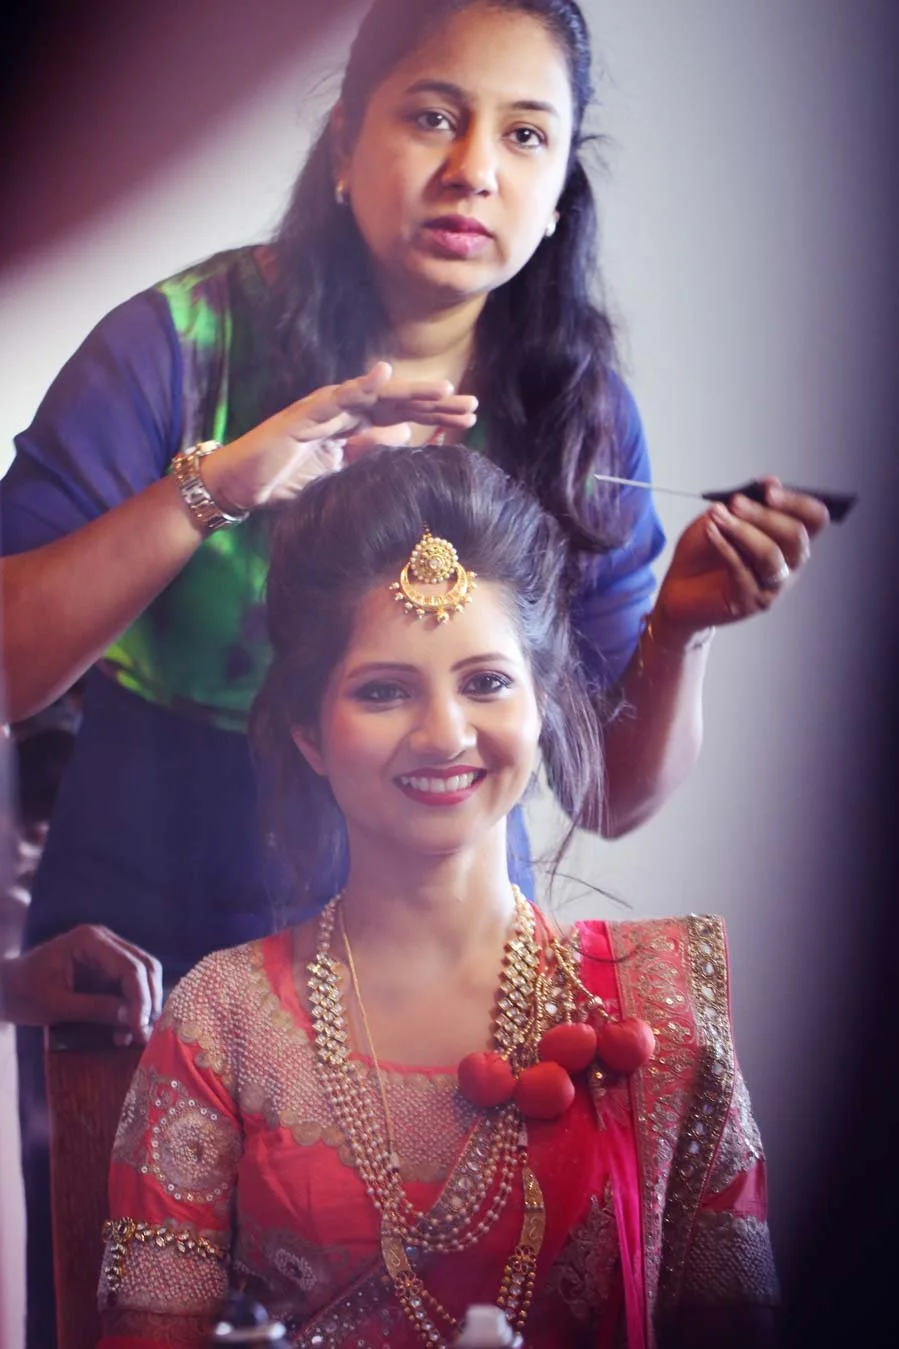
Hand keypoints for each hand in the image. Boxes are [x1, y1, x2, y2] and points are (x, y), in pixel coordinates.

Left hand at [0, 925, 162, 1043]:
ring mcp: (106, 953)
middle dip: (149, 1001)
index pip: (131, 967)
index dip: (141, 999)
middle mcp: (105, 941)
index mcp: (90, 941)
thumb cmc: (21, 994)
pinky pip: (129, 985)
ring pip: (143, 975)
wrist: (2, 989)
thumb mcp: (55, 1006)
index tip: (140, 1031)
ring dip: (144, 1005)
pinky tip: (123, 1030)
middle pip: (145, 966)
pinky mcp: (105, 968)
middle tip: (144, 1034)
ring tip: (132, 1035)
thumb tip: (133, 1019)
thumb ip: (95, 1009)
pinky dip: (133, 1007)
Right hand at [203, 362, 477, 510]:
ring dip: (411, 392)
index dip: (436, 418)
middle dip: (436, 405)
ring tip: (445, 389)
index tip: (470, 421)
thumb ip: (370, 458)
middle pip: (398, 404)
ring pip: (375, 396)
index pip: (403, 419)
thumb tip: (405, 440)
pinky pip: (335, 398)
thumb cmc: (284, 484)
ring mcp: (324, 410)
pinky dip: (359, 385)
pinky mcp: (303, 415)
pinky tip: (384, 373)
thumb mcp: (339, 477)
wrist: (241, 488)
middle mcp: (343, 412)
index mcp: (354, 428)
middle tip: (473, 406)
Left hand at [652, 478, 829, 643]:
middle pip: (796, 536)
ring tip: (716, 516)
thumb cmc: (704, 552)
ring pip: (771, 555)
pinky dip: (725, 546)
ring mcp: (772, 587)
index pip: (814, 519)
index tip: (768, 491)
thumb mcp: (723, 517)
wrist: (677, 587)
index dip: (797, 502)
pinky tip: (710, 531)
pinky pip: (742, 570)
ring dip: (743, 530)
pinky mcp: (749, 602)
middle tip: (734, 503)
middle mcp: (789, 564)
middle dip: (764, 515)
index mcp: (789, 540)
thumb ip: (747, 500)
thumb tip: (772, 481)